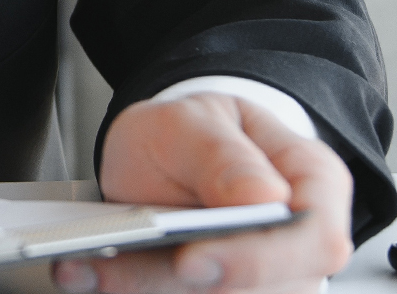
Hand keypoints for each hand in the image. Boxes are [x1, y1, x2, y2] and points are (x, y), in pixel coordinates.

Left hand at [51, 94, 352, 293]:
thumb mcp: (196, 120)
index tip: (192, 260)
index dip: (257, 260)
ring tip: (82, 267)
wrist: (167, 151)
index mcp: (313, 185)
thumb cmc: (194, 133)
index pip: (313, 240)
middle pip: (267, 290)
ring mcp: (261, 279)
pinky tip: (87, 272)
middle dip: (190, 287)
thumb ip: (223, 155)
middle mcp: (296, 244)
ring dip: (148, 289)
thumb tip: (265, 196)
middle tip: (118, 270)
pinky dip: (132, 288)